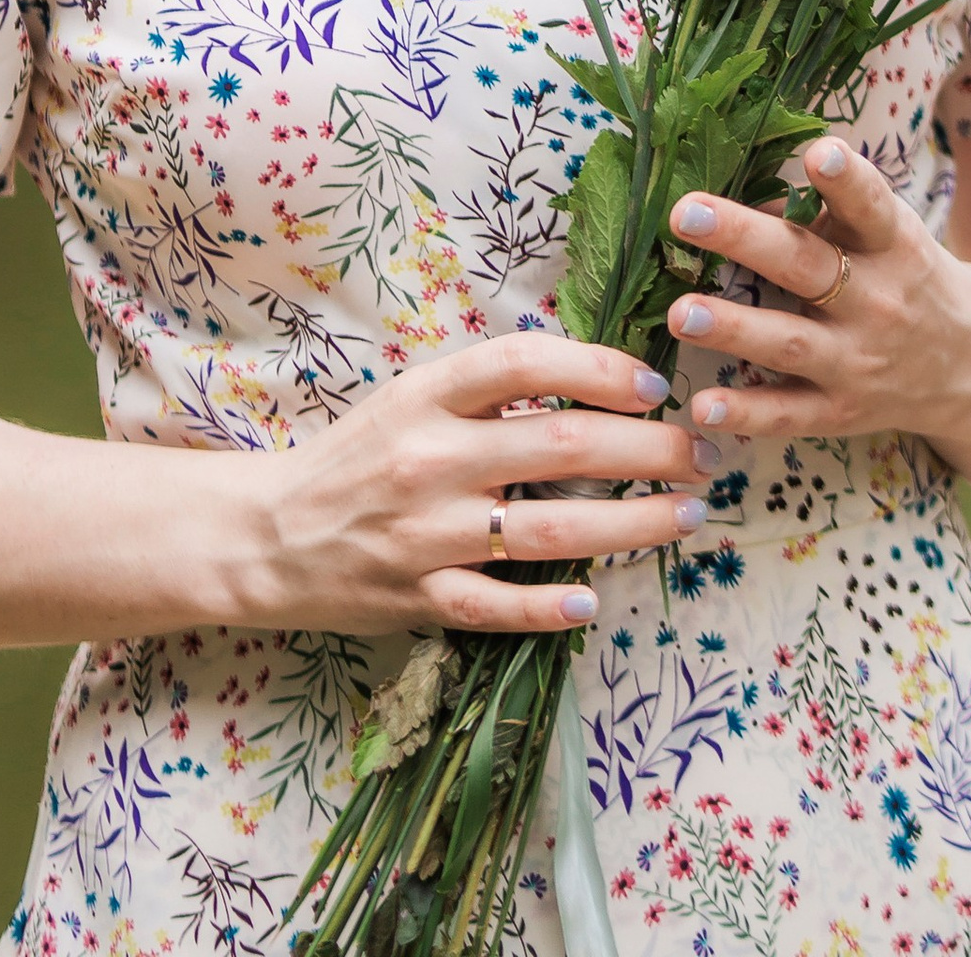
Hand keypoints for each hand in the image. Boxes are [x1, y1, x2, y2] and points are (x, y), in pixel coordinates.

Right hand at [224, 334, 718, 638]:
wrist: (268, 535)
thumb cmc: (357, 456)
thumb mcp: (412, 396)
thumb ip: (488, 387)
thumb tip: (591, 374)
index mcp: (428, 396)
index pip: (525, 363)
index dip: (599, 368)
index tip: (654, 384)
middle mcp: (431, 460)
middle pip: (558, 445)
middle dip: (648, 449)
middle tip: (703, 452)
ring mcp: (427, 535)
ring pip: (548, 530)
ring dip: (632, 525)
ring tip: (686, 516)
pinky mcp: (420, 599)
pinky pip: (497, 606)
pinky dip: (549, 605)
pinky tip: (595, 599)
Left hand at [664, 136, 970, 451]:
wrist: (968, 363)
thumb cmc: (905, 275)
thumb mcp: (884, 234)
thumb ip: (821, 214)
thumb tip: (738, 195)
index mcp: (892, 244)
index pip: (871, 206)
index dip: (847, 180)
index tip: (820, 153)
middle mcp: (878, 300)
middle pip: (809, 266)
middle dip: (745, 239)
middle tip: (686, 212)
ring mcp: (859, 361)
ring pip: (791, 342)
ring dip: (733, 328)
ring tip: (680, 312)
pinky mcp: (842, 411)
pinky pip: (789, 414)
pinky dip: (747, 413)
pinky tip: (703, 406)